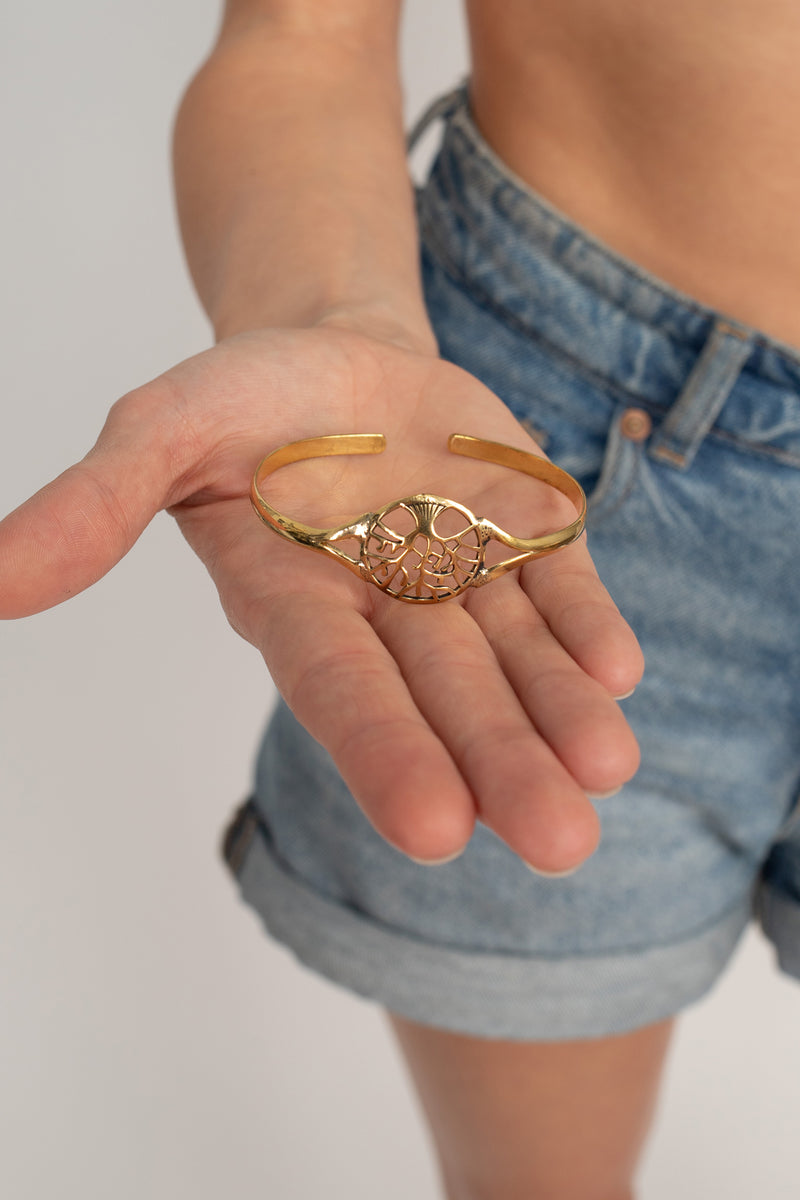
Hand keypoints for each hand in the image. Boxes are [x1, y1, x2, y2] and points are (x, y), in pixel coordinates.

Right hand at [0, 324, 642, 871]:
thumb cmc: (247, 399)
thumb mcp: (165, 429)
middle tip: (556, 841)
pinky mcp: (524, 533)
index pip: (341, 683)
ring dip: (561, 714)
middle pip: (447, 691)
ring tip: (604, 773)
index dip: (382, 747)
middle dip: (498, 761)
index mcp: (299, 600)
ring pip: (516, 656)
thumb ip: (99, 502)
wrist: (341, 352)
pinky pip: (560, 586)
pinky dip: (587, 627)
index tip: (431, 828)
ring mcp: (463, 573)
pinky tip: (616, 676)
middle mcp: (386, 606)